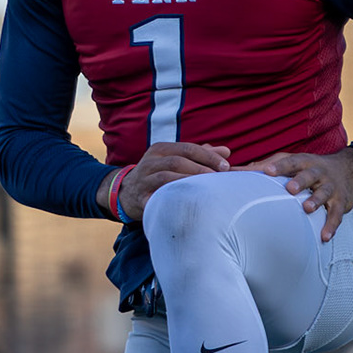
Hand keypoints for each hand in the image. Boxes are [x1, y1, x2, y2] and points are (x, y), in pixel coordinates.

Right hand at [96, 142, 230, 222]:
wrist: (125, 192)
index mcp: (161, 149)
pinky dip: (171, 199)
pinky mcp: (140, 197)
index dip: (208, 157)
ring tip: (206, 191)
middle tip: (219, 180)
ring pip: (166, 177)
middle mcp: (150, 161)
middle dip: (201, 170)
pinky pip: (156, 197)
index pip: (188, 148)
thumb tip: (226, 152)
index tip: (226, 167)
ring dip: (188, 183)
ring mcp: (143, 179)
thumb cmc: (158, 174)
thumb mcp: (175, 160)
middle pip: (178, 161)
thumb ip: (200, 155)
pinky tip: (187, 203)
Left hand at [249, 148, 352, 242]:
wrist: (349, 170)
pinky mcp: (340, 203)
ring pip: (323, 193)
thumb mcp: (290, 162)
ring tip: (307, 208)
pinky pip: (336, 215)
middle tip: (290, 189)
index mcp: (303, 162)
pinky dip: (331, 226)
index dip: (279, 166)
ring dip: (316, 200)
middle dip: (300, 181)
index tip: (267, 170)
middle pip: (309, 175)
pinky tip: (324, 237)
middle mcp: (318, 172)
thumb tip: (232, 169)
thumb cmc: (309, 168)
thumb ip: (263, 166)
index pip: (290, 162)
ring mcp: (330, 187)